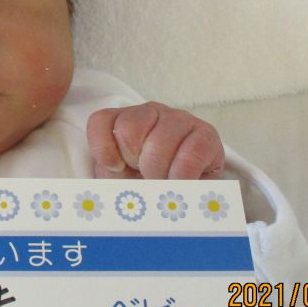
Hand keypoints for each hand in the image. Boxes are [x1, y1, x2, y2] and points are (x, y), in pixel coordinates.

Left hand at [86, 102, 223, 179]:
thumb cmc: (152, 185)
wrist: (194, 194)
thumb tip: (110, 179)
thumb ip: (110, 176)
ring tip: (164, 181)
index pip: (101, 121)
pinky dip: (180, 177)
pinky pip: (189, 156)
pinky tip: (180, 183)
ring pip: (158, 143)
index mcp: (124, 119)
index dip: (103, 148)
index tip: (116, 169)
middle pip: (128, 130)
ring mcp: (179, 119)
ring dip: (158, 173)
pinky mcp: (206, 134)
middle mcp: (151, 112)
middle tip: (146, 175)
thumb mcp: (123, 180)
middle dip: (134, 163)